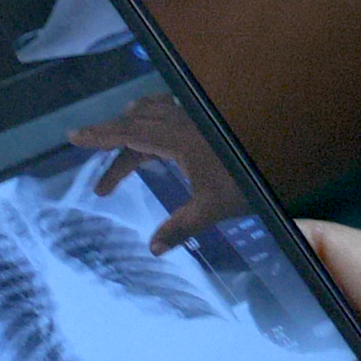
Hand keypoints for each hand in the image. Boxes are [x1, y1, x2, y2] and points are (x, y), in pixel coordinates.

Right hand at [71, 94, 252, 251]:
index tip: (74, 136)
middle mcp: (184, 121)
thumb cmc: (248, 180)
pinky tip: (160, 133)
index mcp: (177, 139)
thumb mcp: (213, 209)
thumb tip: (153, 249)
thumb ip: (180, 227)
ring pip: (153, 112)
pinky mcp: (208, 119)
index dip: (100, 135)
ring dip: (133, 125)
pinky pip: (170, 111)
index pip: (129, 133)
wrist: (285, 154)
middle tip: (91, 154)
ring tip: (121, 142)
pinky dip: (154, 119)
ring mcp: (197, 117)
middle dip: (110, 137)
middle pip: (136, 123)